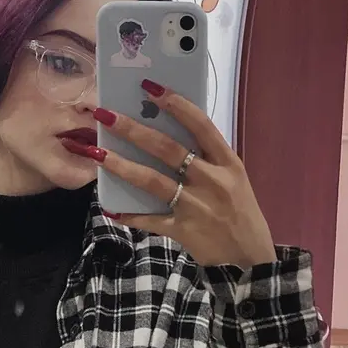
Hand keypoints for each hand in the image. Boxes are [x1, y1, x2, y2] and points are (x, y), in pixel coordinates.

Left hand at [63, 79, 276, 267]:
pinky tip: (109, 206)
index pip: (201, 125)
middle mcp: (212, 180)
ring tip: (97, 152)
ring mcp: (196, 206)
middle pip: (167, 149)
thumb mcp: (234, 178)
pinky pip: (150, 220)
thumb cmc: (240, 211)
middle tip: (105, 115)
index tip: (150, 88)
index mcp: (228, 162)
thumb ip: (207, 158)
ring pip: (152, 181)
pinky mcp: (183, 230)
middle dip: (133, 129)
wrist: (249, 260)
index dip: (175, 104)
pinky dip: (129, 214)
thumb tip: (166, 132)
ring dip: (121, 165)